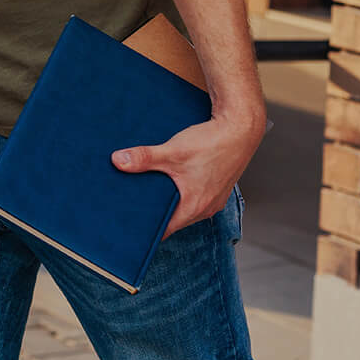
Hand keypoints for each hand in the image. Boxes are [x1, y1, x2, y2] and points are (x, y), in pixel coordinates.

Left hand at [112, 110, 264, 236]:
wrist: (241, 130)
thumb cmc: (211, 143)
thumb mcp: (172, 151)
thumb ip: (144, 158)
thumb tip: (118, 161)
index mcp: (194, 208)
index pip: (164, 230)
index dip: (145, 229)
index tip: (127, 224)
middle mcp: (205, 208)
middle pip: (173, 218)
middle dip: (153, 211)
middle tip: (129, 203)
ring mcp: (213, 199)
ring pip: (183, 206)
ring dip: (167, 199)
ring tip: (146, 189)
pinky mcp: (216, 187)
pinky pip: (194, 195)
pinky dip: (181, 190)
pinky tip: (170, 177)